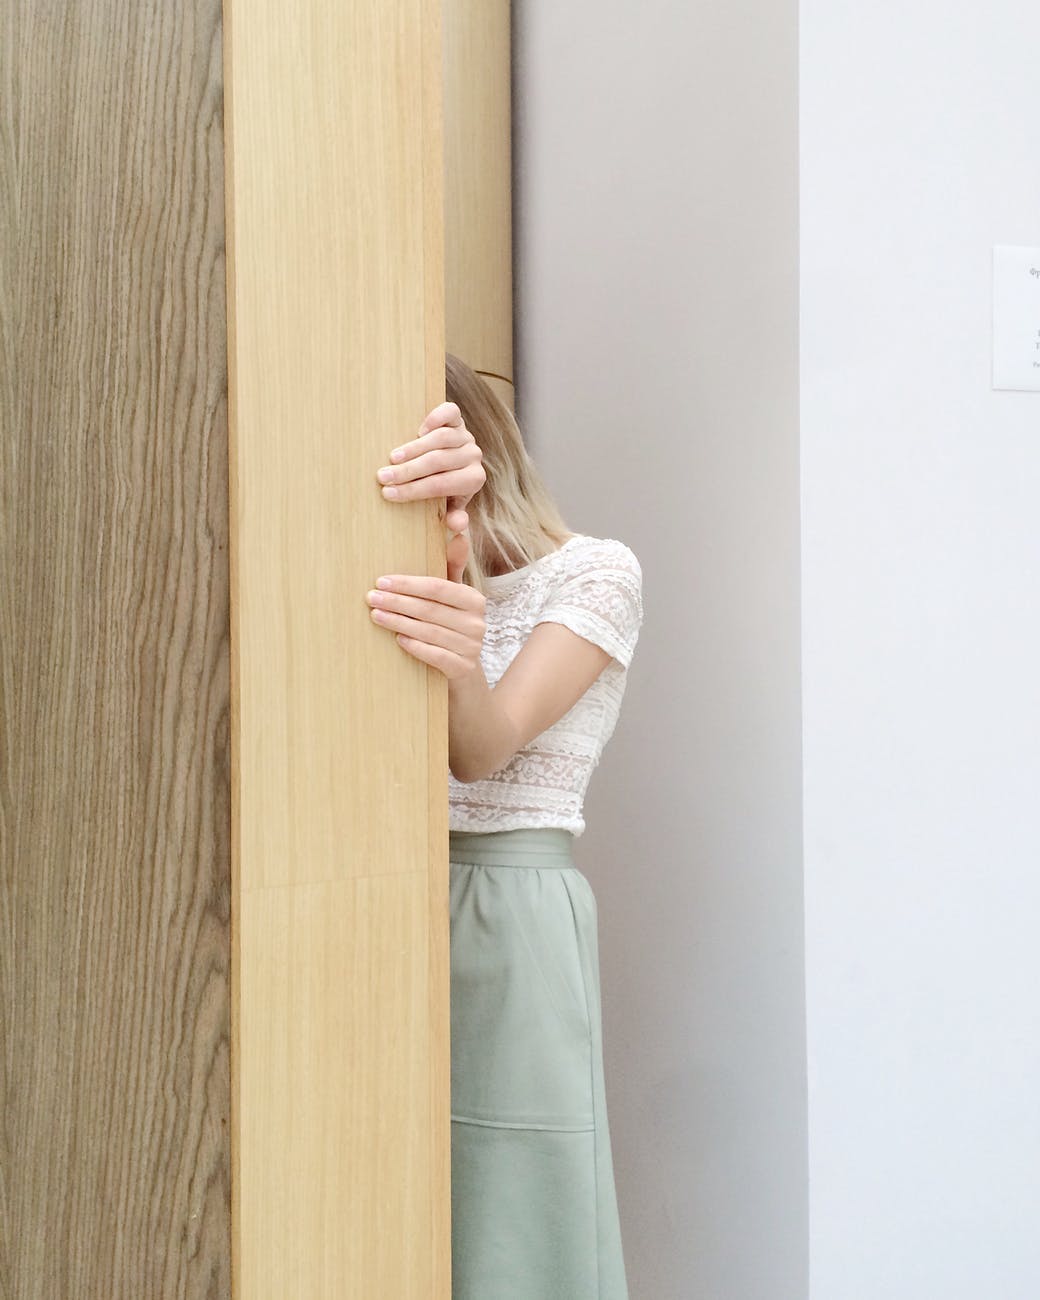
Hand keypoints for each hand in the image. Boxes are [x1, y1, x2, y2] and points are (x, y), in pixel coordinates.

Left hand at [365, 572, 485, 680]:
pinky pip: (436, 655)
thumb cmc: (451, 625)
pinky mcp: (463, 669)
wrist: (463, 670)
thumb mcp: (452, 596)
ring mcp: (471, 648)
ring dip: (399, 623)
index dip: (408, 584)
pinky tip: (397, 640)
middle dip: (397, 602)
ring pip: (429, 632)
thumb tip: (459, 534)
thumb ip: (452, 566)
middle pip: (430, 609)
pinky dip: (415, 646)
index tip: (381, 580)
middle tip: (371, 597)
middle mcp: (477, 623)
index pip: (438, 588)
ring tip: (376, 615)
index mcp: (474, 600)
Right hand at [376, 401, 485, 534]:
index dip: (413, 490)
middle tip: (382, 477)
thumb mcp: (451, 505)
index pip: (440, 485)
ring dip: (414, 448)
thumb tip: (457, 525)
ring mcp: (466, 436)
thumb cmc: (447, 487)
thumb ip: (454, 515)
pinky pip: (450, 413)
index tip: (388, 494)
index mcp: (473, 480)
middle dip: (407, 471)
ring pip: (440, 439)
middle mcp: (473, 456)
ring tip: (392, 458)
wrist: (457, 461)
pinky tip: (418, 430)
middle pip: (438, 462)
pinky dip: (435, 418)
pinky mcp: (458, 419)